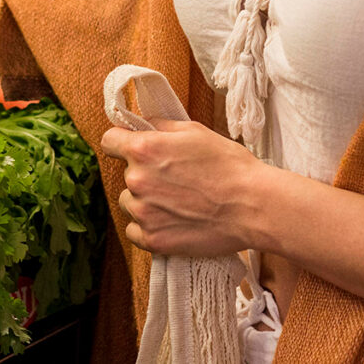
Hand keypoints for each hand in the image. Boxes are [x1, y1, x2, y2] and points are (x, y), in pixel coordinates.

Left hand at [100, 118, 267, 255]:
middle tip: (175, 180)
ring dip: (145, 202)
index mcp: (143, 150)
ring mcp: (143, 212)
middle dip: (144, 175)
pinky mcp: (152, 239)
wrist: (254, 206)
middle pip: (125, 175)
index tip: (130, 148)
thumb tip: (142, 124)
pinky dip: (148, 228)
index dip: (120, 142)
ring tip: (178, 203)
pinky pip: (134, 231)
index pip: (109, 141)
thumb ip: (160, 125)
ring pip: (130, 203)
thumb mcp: (194, 131)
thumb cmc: (230, 166)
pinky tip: (171, 222)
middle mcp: (136, 180)